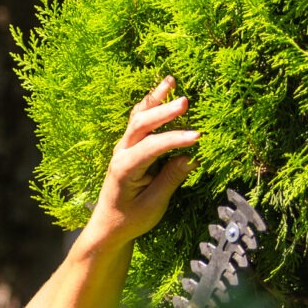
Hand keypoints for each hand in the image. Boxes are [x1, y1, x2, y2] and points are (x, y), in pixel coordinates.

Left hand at [82, 76, 198, 249]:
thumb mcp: (153, 205)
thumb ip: (170, 179)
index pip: (152, 147)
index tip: (198, 136)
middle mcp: (121, 153)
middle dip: (163, 112)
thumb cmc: (129, 219)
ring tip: (171, 80)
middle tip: (185, 102)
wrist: (108, 227)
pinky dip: (151, 105)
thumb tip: (191, 157)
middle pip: (141, 125)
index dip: (175, 140)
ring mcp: (123, 147)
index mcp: (124, 169)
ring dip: (155, 99)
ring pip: (138, 118)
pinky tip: (162, 91)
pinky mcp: (129, 147)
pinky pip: (139, 121)